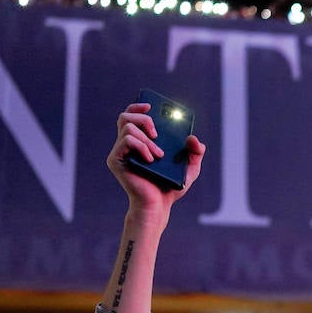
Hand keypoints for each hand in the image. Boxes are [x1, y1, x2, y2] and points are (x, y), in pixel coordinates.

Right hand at [107, 103, 206, 223]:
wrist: (158, 206)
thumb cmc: (169, 188)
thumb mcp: (190, 168)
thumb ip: (195, 152)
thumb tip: (193, 138)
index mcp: (140, 142)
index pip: (132, 117)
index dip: (138, 107)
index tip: (150, 106)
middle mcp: (127, 145)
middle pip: (126, 117)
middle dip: (144, 119)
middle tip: (156, 134)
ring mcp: (120, 152)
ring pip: (128, 128)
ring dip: (147, 139)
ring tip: (158, 155)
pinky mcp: (116, 160)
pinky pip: (126, 141)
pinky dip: (141, 146)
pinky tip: (151, 159)